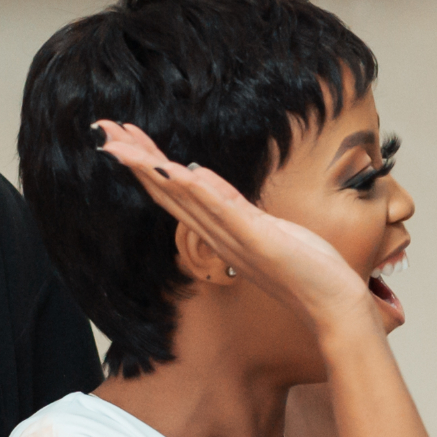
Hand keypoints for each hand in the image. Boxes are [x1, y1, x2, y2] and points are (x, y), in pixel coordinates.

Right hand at [94, 119, 380, 332]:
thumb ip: (233, 209)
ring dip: (151, 168)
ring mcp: (234, 238)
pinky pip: (222, 211)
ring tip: (121, 145)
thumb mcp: (264, 230)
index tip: (122, 138)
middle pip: (167, 191)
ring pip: (183, 197)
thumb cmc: (305, 271)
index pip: (174, 192)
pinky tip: (177, 169)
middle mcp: (218, 236)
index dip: (146, 164)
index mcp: (218, 232)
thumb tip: (202, 176)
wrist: (332, 306)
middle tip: (105, 130)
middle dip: (135, 158)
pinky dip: (197, 190)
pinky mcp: (257, 239)